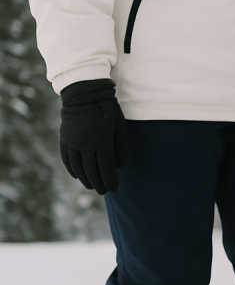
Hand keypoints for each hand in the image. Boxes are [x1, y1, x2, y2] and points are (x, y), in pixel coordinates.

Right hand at [59, 79, 127, 194]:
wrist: (84, 92)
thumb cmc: (107, 110)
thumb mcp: (119, 128)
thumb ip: (120, 149)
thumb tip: (118, 168)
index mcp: (101, 141)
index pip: (106, 167)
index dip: (110, 180)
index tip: (113, 189)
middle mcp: (85, 143)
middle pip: (91, 170)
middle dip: (98, 183)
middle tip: (103, 192)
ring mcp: (72, 140)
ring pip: (77, 166)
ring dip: (84, 178)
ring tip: (91, 186)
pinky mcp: (64, 137)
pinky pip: (66, 157)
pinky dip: (71, 168)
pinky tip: (76, 175)